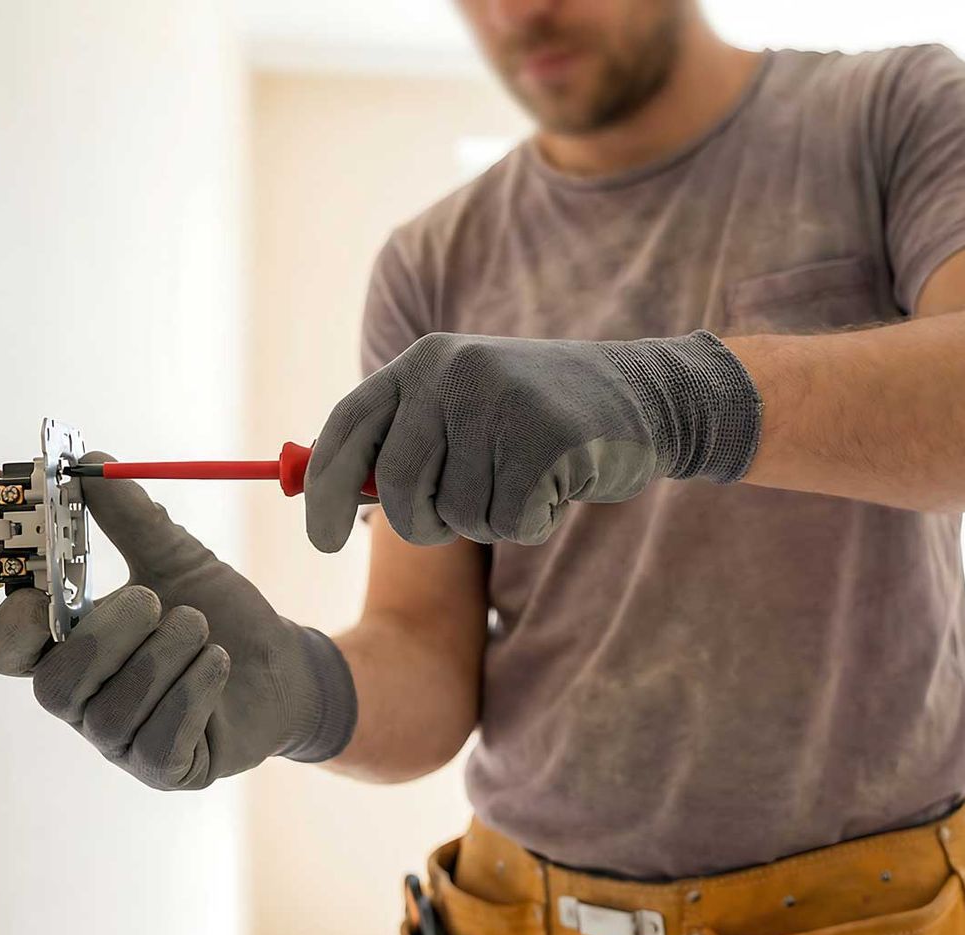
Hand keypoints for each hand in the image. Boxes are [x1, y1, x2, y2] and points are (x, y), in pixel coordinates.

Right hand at [0, 452, 355, 788]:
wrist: (284, 664)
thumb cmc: (217, 613)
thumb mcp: (175, 556)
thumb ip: (130, 515)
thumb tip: (90, 461)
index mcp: (69, 646)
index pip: (8, 650)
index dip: (16, 623)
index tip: (49, 587)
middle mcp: (84, 699)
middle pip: (54, 685)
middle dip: (107, 635)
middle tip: (155, 599)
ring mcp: (120, 741)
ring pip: (111, 713)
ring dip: (164, 658)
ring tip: (202, 627)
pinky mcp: (164, 769)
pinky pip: (157, 742)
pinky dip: (191, 692)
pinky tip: (218, 663)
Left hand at [303, 330, 760, 550]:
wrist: (643, 394)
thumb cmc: (537, 416)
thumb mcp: (463, 408)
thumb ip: (403, 441)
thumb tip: (324, 495)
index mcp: (422, 362)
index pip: (347, 429)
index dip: (323, 492)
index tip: (321, 541)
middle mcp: (452, 373)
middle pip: (399, 488)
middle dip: (425, 522)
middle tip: (458, 521)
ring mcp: (499, 403)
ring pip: (460, 514)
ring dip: (492, 518)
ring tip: (526, 477)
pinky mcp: (544, 439)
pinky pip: (510, 520)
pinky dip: (531, 520)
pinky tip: (557, 484)